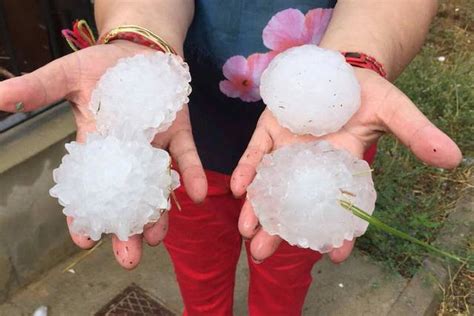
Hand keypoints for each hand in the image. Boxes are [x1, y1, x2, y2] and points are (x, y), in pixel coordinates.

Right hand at [0, 41, 206, 268]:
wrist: (140, 51)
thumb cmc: (101, 66)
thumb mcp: (67, 75)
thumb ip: (39, 90)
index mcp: (98, 147)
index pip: (89, 188)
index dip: (85, 215)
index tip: (83, 241)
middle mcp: (128, 155)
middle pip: (126, 199)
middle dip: (126, 228)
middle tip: (128, 258)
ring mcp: (156, 147)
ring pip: (157, 187)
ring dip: (160, 213)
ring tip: (157, 237)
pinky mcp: (179, 134)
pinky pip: (186, 158)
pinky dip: (192, 175)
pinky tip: (198, 195)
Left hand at [231, 67, 461, 262]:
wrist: (337, 69)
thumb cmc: (367, 94)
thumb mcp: (394, 110)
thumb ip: (416, 133)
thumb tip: (453, 158)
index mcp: (341, 167)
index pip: (339, 206)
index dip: (340, 232)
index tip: (336, 256)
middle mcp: (310, 166)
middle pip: (294, 204)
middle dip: (280, 230)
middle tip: (263, 254)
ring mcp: (287, 151)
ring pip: (269, 186)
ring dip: (256, 209)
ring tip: (248, 233)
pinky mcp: (269, 133)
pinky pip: (255, 154)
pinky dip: (246, 170)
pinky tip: (238, 188)